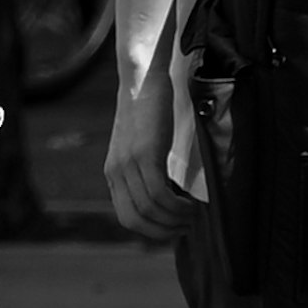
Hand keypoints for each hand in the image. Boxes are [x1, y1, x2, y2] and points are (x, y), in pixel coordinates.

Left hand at [106, 71, 196, 242]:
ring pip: (150, 209)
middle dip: (164, 232)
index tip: (175, 228)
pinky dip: (177, 205)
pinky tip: (192, 204)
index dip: (152, 230)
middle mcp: (116, 171)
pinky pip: (159, 193)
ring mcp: (128, 163)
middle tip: (187, 227)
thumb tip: (175, 194)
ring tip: (194, 215)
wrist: (143, 76)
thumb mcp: (144, 144)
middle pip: (136, 220)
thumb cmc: (150, 109)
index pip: (127, 217)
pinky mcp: (144, 154)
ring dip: (175, 220)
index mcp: (113, 173)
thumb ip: (150, 169)